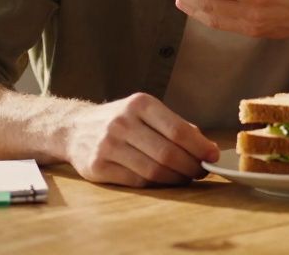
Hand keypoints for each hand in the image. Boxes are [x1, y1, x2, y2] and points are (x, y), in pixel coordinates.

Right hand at [64, 93, 219, 186]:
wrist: (75, 129)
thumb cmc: (121, 120)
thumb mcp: (146, 111)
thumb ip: (176, 126)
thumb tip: (208, 147)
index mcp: (140, 104)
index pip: (178, 130)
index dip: (200, 147)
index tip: (213, 156)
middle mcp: (122, 123)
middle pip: (168, 153)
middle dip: (191, 166)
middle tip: (200, 171)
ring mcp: (108, 146)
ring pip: (154, 171)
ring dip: (176, 178)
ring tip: (186, 177)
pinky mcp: (98, 167)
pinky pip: (137, 181)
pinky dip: (156, 184)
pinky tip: (164, 181)